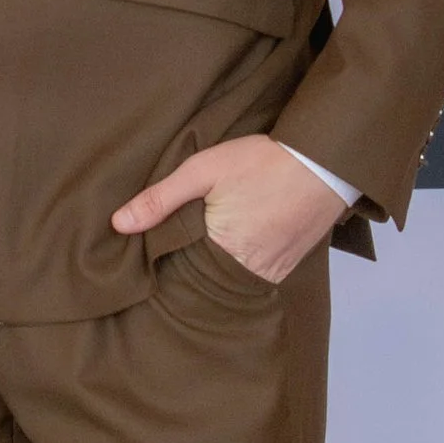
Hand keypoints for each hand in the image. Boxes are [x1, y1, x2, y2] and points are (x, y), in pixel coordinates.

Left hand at [111, 134, 349, 285]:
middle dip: (189, 266)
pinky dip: (240, 265)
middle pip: (204, 280)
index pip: (177, 272)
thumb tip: (119, 224)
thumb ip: (160, 199)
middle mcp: (247, 272)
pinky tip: (231, 246)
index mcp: (220, 252)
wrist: (324, 162)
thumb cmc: (262, 162)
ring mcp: (271, 273)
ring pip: (229, 280)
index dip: (164, 261)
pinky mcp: (287, 268)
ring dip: (215, 267)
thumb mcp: (203, 170)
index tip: (152, 250)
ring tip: (203, 245)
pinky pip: (254, 276)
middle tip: (179, 244)